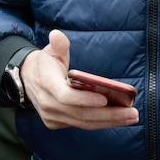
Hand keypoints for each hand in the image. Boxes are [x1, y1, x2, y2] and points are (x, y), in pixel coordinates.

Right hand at [22, 30, 138, 130]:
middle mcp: (48, 104)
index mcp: (46, 84)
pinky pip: (81, 125)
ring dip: (109, 122)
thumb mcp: (50, 50)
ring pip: (83, 122)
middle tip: (132, 112)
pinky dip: (100, 123)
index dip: (84, 99)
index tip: (105, 98)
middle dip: (108, 115)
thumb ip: (58, 44)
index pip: (65, 96)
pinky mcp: (57, 123)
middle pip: (80, 114)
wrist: (27, 79)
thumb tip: (57, 35)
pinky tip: (118, 119)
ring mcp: (52, 116)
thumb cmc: (45, 63)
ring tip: (131, 117)